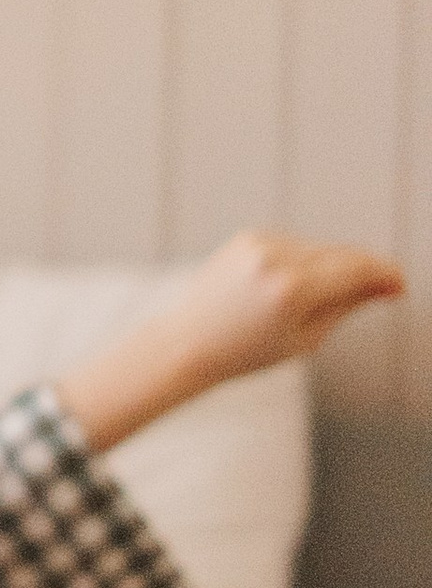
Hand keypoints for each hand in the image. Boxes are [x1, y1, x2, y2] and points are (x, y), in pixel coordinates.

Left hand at [57, 229, 405, 451]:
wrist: (187, 342)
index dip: (385, 274)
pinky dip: (304, 262)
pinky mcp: (249, 237)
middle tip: (385, 290)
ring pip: (319, 248)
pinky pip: (294, 245)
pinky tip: (288, 291)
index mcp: (293, 289)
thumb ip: (349, 304)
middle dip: (365, 271)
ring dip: (333, 268)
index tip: (400, 286)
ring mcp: (260, 243)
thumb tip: (387, 284)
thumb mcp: (307, 338)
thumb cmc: (248, 351)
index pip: (356, 269)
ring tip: (315, 305)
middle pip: (342, 253)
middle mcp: (276, 258)